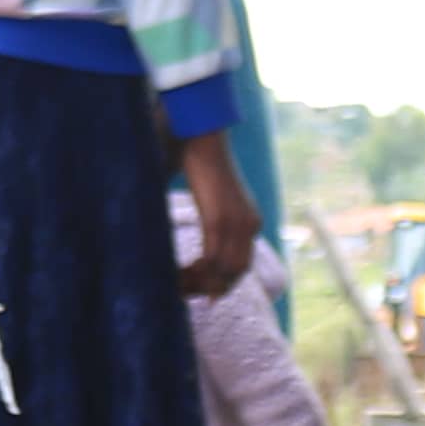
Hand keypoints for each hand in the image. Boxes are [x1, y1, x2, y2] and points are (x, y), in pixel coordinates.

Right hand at [170, 128, 256, 304]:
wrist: (197, 132)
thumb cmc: (195, 158)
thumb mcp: (208, 197)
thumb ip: (206, 219)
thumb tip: (186, 237)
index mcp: (249, 220)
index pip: (241, 265)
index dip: (220, 283)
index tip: (199, 293)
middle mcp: (249, 224)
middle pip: (235, 274)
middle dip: (208, 288)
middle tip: (182, 292)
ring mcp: (237, 223)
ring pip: (223, 272)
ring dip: (198, 284)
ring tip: (175, 284)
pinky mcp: (220, 219)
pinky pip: (211, 260)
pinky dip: (193, 272)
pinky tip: (176, 274)